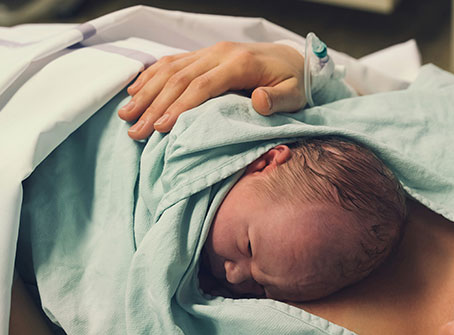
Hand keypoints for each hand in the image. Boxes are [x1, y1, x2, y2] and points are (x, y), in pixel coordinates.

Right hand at [118, 41, 305, 140]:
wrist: (293, 60)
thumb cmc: (294, 83)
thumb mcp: (295, 94)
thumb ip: (279, 99)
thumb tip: (259, 101)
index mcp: (240, 64)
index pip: (202, 86)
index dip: (180, 107)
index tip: (161, 128)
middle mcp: (220, 53)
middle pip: (179, 79)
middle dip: (154, 105)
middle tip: (135, 131)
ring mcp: (210, 51)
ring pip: (170, 69)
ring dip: (146, 91)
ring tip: (126, 115)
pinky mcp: (205, 54)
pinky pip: (172, 61)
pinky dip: (151, 76)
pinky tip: (135, 90)